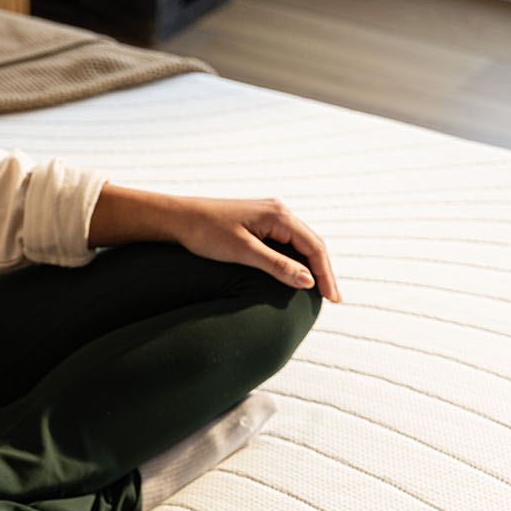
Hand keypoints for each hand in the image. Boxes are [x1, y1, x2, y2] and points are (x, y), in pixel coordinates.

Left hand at [170, 195, 341, 303]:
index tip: (332, 298)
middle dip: (323, 271)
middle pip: (311, 243)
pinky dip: (296, 259)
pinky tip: (296, 274)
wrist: (178, 218)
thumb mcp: (243, 252)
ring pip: (300, 242)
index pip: (314, 247)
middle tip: (332, 298)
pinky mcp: (258, 222)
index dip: (325, 274)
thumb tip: (308, 280)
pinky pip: (286, 241)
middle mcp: (278, 211)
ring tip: (319, 290)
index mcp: (279, 215)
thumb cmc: (206, 232)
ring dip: (311, 265)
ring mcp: (268, 216)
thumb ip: (277, 266)